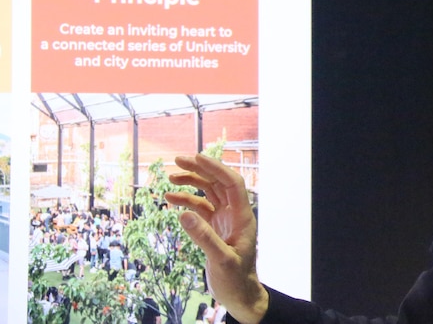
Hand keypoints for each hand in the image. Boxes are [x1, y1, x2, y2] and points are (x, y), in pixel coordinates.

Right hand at [165, 154, 268, 323]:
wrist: (238, 294)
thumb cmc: (235, 279)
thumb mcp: (221, 259)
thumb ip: (203, 237)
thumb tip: (183, 213)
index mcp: (242, 216)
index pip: (231, 183)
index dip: (216, 168)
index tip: (196, 158)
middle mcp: (234, 213)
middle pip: (218, 183)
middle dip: (199, 170)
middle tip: (177, 160)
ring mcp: (224, 219)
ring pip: (208, 193)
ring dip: (191, 183)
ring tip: (170, 178)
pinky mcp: (214, 228)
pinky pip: (200, 208)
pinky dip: (186, 202)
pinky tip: (170, 199)